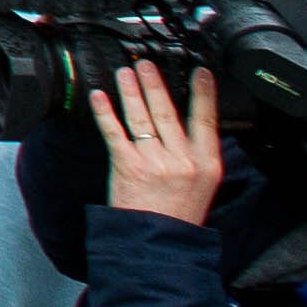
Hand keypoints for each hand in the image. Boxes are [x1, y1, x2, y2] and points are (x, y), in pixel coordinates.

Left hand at [89, 58, 224, 224]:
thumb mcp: (204, 186)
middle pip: (168, 112)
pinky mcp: (129, 167)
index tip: (200, 72)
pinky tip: (99, 97)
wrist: (161, 243)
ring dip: (131, 91)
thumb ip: (198, 156)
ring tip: (125, 72)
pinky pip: (115, 133)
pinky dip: (105, 113)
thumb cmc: (179, 215)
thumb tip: (196, 126)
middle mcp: (182, 160)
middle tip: (146, 64)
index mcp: (207, 164)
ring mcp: (155, 162)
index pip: (206, 120)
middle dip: (155, 84)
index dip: (203, 93)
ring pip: (142, 118)